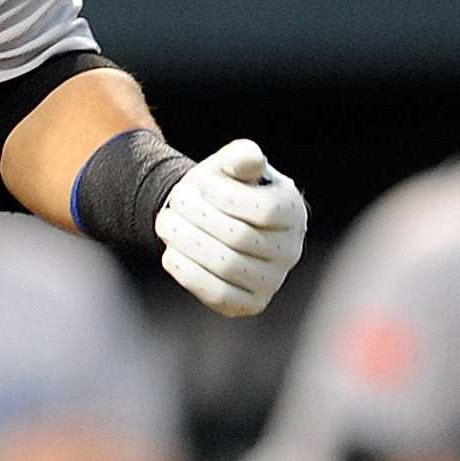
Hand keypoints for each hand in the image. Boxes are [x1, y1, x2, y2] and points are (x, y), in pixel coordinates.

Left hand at [156, 139, 305, 318]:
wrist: (205, 221)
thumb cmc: (222, 188)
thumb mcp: (231, 165)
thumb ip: (241, 157)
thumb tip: (248, 159)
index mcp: (294, 212)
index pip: (264, 209)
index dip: (226, 196)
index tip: (202, 184)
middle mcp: (290, 250)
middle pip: (240, 237)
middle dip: (199, 216)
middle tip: (175, 200)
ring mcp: (273, 281)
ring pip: (226, 265)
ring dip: (187, 241)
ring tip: (165, 222)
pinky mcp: (249, 303)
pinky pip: (218, 293)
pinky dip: (189, 272)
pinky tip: (170, 253)